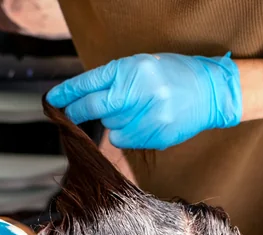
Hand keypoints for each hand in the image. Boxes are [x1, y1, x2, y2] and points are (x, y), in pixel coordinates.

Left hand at [47, 53, 241, 149]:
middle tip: (70, 115)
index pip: (91, 83)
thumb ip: (116, 80)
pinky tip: (146, 121)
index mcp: (132, 70)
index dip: (69, 93)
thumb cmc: (174, 75)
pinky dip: (129, 133)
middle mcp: (138, 93)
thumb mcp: (143, 66)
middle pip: (96, 108)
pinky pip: (127, 139)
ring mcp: (147, 117)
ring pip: (112, 127)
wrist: (210, 92)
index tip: (53, 100)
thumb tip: (84, 97)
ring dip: (115, 122)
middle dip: (79, 112)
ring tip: (137, 110)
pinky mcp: (154, 136)